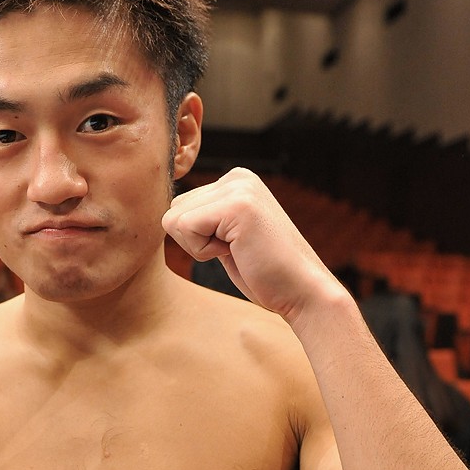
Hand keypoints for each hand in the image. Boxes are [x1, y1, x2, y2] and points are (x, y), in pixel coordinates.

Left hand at [162, 169, 336, 323]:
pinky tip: (237, 251)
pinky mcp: (236, 205)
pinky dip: (204, 251)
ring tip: (239, 250)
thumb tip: (168, 217)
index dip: (197, 239)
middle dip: (195, 242)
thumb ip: (205, 221)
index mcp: (235, 181)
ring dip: (200, 247)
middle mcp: (236, 177)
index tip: (234, 247)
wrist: (302, 291)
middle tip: (236, 250)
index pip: (180, 207)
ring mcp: (238, 187)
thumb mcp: (228, 237)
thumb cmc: (265, 274)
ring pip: (175, 219)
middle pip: (173, 211)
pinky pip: (185, 228)